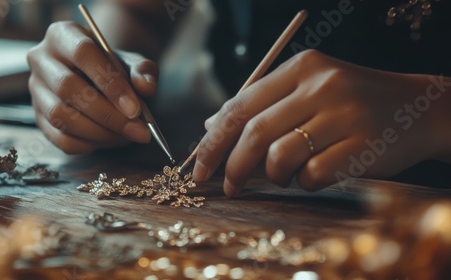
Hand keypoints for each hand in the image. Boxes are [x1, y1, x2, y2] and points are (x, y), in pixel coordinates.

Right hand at [27, 21, 158, 153]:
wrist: (98, 79)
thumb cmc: (114, 68)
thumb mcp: (132, 63)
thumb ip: (143, 71)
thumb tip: (146, 88)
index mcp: (63, 35)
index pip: (83, 54)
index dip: (110, 83)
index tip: (135, 109)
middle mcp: (42, 59)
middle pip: (67, 88)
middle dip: (108, 115)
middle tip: (138, 131)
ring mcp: (36, 90)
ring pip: (61, 116)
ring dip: (99, 132)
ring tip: (126, 136)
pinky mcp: (38, 117)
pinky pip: (60, 138)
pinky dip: (89, 144)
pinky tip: (109, 140)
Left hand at [193, 50, 450, 195]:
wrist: (415, 108)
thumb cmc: (350, 101)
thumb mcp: (307, 89)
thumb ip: (261, 105)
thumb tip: (209, 125)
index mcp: (301, 68)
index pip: (240, 105)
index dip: (213, 140)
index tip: (198, 166)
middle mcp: (321, 86)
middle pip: (255, 132)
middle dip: (232, 166)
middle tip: (225, 186)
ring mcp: (344, 115)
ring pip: (281, 156)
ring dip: (273, 175)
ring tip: (284, 173)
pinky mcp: (363, 145)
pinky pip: (312, 175)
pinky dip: (303, 181)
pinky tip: (315, 172)